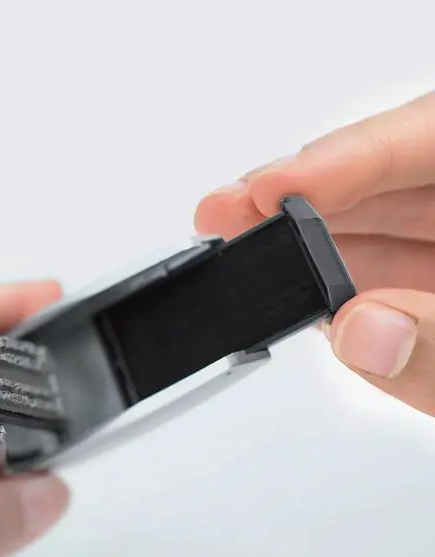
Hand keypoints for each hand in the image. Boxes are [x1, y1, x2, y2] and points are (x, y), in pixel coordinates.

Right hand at [195, 91, 434, 416]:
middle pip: (384, 178)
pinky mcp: (428, 284)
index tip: (266, 190)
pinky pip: (380, 268)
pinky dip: (330, 285)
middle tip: (225, 215)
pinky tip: (291, 288)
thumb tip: (362, 331)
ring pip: (374, 223)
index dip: (339, 159)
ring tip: (236, 247)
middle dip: (295, 200)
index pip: (424, 142)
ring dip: (300, 242)